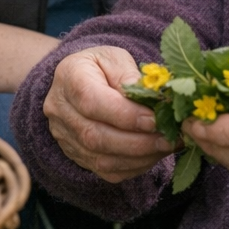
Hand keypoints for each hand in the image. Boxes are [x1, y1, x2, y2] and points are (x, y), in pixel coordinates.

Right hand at [43, 47, 177, 182]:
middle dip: (137, 142)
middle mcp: (60, 110)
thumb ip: (131, 77)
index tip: (155, 120)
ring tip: (166, 146)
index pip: (92, 102)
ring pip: (101, 159)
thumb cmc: (101, 66)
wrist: (78, 81)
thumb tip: (153, 102)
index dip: (125, 116)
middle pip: (94, 136)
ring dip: (139, 157)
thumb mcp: (116, 58)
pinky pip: (106, 171)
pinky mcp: (77, 156)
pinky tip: (153, 154)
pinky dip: (134, 166)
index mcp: (69, 76)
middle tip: (169, 138)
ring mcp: (65, 137)